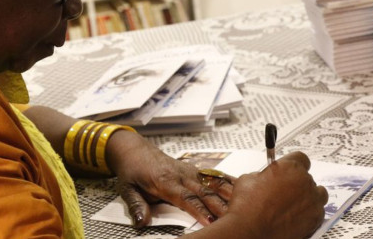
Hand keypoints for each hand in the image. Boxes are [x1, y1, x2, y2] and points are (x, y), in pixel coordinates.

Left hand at [105, 131, 232, 228]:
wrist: (133, 150)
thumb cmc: (132, 170)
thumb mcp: (127, 189)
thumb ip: (136, 205)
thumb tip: (141, 221)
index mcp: (165, 181)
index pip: (185, 198)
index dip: (199, 210)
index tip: (210, 221)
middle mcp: (180, 175)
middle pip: (205, 192)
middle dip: (220, 206)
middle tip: (234, 217)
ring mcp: (189, 171)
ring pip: (213, 183)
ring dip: (228, 194)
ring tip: (244, 204)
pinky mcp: (194, 171)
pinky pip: (214, 176)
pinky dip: (228, 183)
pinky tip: (242, 188)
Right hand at [220, 152, 327, 238]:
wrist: (250, 230)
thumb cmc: (247, 204)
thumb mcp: (249, 179)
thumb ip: (264, 175)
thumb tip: (266, 177)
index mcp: (290, 167)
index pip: (301, 158)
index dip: (294, 164)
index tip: (289, 170)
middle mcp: (305, 182)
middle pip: (308, 178)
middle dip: (298, 183)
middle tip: (284, 191)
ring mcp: (313, 201)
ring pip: (318, 194)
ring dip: (308, 196)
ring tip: (293, 204)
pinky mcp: (315, 219)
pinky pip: (317, 212)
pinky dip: (309, 213)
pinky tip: (294, 217)